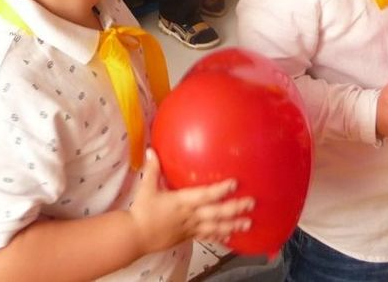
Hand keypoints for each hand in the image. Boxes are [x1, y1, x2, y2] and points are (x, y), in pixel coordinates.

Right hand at [128, 150, 253, 253]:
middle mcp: (190, 215)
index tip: (234, 183)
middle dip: (235, 208)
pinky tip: (230, 236)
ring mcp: (191, 227)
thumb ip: (152, 168)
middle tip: (251, 203)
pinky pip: (207, 236)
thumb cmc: (142, 211)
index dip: (221, 190)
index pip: (205, 195)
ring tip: (247, 223)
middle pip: (216, 212)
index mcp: (182, 201)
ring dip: (233, 225)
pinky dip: (219, 236)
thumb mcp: (147, 187)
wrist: (136, 235)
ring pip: (215, 227)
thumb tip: (151, 149)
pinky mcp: (188, 236)